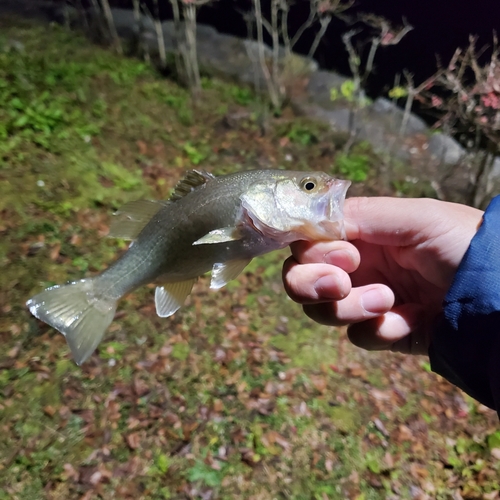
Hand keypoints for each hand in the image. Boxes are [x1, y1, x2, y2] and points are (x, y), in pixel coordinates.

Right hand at [283, 197, 483, 354]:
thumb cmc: (465, 245)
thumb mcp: (417, 218)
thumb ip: (363, 215)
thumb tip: (312, 222)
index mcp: (361, 234)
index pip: (309, 242)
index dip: (313, 251)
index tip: (345, 257)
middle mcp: (357, 266)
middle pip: (300, 278)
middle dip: (311, 284)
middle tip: (341, 285)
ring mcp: (367, 301)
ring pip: (323, 310)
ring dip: (350, 307)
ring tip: (390, 301)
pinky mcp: (383, 331)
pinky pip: (359, 337)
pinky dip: (379, 331)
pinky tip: (409, 320)